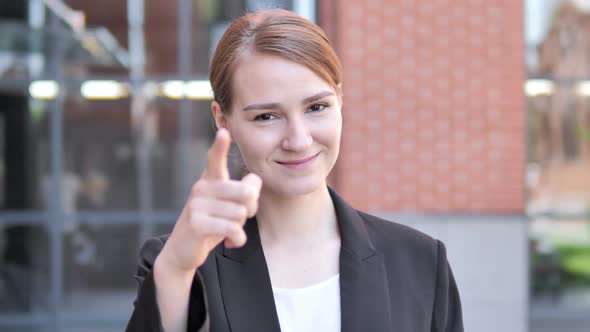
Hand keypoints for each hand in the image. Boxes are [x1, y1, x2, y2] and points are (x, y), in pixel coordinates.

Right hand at [156, 128, 261, 272]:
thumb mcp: (229, 207)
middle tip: (241, 217)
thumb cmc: (212, 225)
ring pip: (241, 214)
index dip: (220, 146)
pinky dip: (238, 239)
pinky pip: (233, 229)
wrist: (184, 251)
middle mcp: (202, 188)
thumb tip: (253, 185)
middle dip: (251, 209)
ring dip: (240, 227)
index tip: (223, 131)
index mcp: (210, 181)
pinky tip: (231, 242)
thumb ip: (244, 193)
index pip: (215, 159)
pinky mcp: (196, 223)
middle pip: (246, 193)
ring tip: (227, 230)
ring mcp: (197, 205)